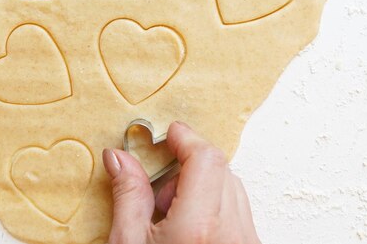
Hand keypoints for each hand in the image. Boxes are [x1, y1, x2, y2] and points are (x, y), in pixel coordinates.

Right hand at [103, 122, 260, 243]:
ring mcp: (245, 242)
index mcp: (199, 227)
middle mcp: (231, 233)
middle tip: (158, 190)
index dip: (185, 138)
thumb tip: (121, 158)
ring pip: (230, 189)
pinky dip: (212, 207)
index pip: (205, 159)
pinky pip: (236, 211)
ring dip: (200, 187)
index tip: (168, 134)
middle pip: (219, 170)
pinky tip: (188, 230)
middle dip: (186, 168)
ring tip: (171, 216)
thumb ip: (128, 194)